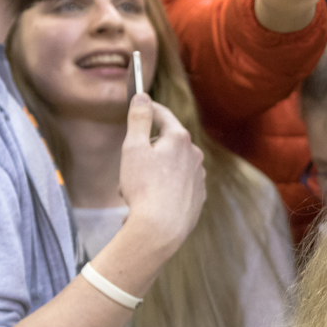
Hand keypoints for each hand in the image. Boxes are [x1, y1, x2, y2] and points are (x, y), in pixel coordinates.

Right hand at [116, 94, 206, 255]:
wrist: (161, 230)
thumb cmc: (144, 187)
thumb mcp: (133, 147)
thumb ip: (138, 119)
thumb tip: (143, 97)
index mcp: (179, 139)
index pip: (162, 115)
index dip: (148, 109)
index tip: (139, 105)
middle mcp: (194, 155)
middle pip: (165, 143)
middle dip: (145, 151)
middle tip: (128, 168)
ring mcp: (198, 177)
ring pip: (170, 167)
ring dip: (152, 173)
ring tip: (134, 191)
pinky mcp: (197, 198)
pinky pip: (177, 186)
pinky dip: (164, 190)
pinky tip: (150, 204)